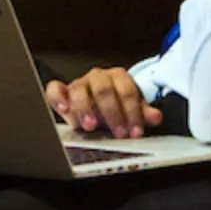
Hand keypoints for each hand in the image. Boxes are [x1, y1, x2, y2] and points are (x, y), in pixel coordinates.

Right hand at [45, 67, 163, 138]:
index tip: (135, 131)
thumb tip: (156, 117)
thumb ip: (142, 113)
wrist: (94, 105)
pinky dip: (58, 98)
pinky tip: (64, 110)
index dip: (132, 112)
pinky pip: (55, 89)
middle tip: (118, 132)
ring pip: (79, 90)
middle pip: (104, 90)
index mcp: (119, 78)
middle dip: (113, 112)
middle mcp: (99, 77)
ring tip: (90, 125)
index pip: (128, 91)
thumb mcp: (130, 111)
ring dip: (85, 108)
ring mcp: (79, 83)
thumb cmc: (114, 107)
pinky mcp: (62, 91)